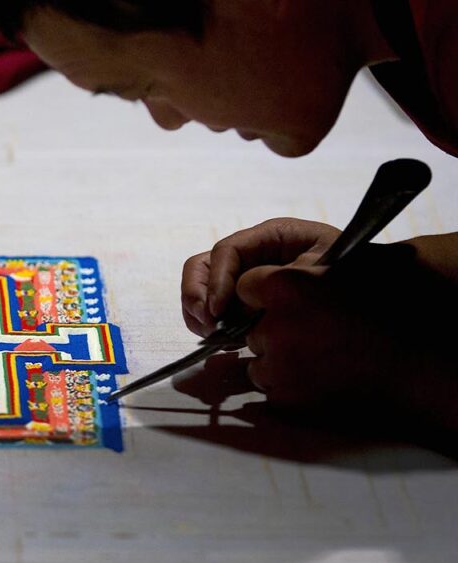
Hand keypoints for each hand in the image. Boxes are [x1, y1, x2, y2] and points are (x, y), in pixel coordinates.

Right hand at [181, 217, 339, 336]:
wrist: (381, 298)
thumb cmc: (353, 274)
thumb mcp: (322, 268)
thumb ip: (280, 278)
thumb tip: (241, 294)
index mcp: (271, 237)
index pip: (228, 250)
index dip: (217, 280)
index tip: (218, 310)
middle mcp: (252, 255)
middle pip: (204, 266)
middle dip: (197, 294)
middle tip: (207, 324)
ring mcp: (247, 280)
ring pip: (204, 289)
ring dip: (198, 312)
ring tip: (214, 336)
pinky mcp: (247, 304)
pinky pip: (216, 310)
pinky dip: (211, 325)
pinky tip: (226, 341)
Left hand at [183, 218, 457, 434]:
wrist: (420, 361)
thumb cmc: (388, 307)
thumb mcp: (341, 271)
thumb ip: (298, 271)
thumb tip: (264, 275)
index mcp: (286, 286)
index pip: (245, 287)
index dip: (265, 295)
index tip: (285, 300)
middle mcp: (275, 326)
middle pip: (251, 328)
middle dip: (273, 331)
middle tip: (313, 332)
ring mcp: (279, 366)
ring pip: (259, 361)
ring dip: (279, 360)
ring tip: (323, 356)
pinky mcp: (287, 398)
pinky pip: (272, 389)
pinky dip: (290, 386)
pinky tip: (324, 376)